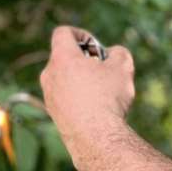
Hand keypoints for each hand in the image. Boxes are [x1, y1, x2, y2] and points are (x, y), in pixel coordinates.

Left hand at [40, 26, 135, 144]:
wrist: (95, 137)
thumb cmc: (108, 97)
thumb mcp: (122, 68)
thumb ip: (118, 53)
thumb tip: (113, 54)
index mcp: (62, 57)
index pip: (63, 33)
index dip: (81, 34)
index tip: (96, 47)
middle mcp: (49, 74)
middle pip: (63, 57)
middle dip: (84, 60)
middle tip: (103, 70)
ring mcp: (49, 95)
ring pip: (64, 79)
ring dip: (81, 80)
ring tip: (103, 92)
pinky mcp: (53, 114)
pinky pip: (65, 97)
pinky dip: (78, 97)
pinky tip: (96, 109)